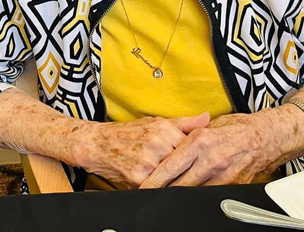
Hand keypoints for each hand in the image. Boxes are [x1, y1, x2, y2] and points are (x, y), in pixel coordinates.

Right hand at [69, 112, 209, 187]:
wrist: (96, 143)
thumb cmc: (127, 133)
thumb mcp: (155, 123)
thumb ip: (183, 123)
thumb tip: (206, 118)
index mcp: (164, 129)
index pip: (192, 147)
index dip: (192, 156)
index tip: (193, 159)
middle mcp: (158, 144)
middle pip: (184, 164)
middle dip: (183, 170)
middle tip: (181, 171)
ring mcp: (148, 161)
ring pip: (172, 177)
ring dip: (171, 180)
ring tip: (164, 175)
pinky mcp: (139, 177)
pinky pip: (157, 187)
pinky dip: (157, 185)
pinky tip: (152, 180)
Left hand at [139, 111, 289, 187]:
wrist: (268, 136)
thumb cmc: (238, 128)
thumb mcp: (209, 126)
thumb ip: (188, 136)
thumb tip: (169, 146)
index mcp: (201, 141)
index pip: (171, 165)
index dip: (155, 179)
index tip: (144, 186)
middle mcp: (211, 159)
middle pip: (180, 183)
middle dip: (163, 191)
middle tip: (150, 194)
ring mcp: (224, 175)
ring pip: (194, 192)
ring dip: (180, 195)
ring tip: (167, 197)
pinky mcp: (234, 185)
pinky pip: (211, 195)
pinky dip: (198, 196)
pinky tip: (191, 196)